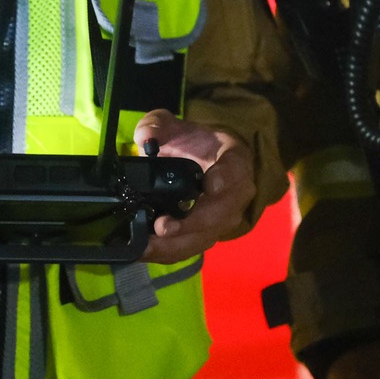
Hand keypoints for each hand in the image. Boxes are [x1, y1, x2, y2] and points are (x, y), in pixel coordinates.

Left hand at [132, 110, 253, 265]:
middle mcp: (236, 195)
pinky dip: (168, 253)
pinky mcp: (207, 235)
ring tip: (148, 245)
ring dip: (176, 244)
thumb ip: (157, 125)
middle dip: (192, 223)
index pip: (236, 170)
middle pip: (220, 214)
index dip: (226, 177)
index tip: (211, 184)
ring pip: (205, 237)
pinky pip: (191, 249)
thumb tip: (145, 139)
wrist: (202, 160)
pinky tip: (144, 252)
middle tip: (163, 226)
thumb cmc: (194, 143)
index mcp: (234, 161)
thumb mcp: (174, 126)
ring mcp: (223, 219)